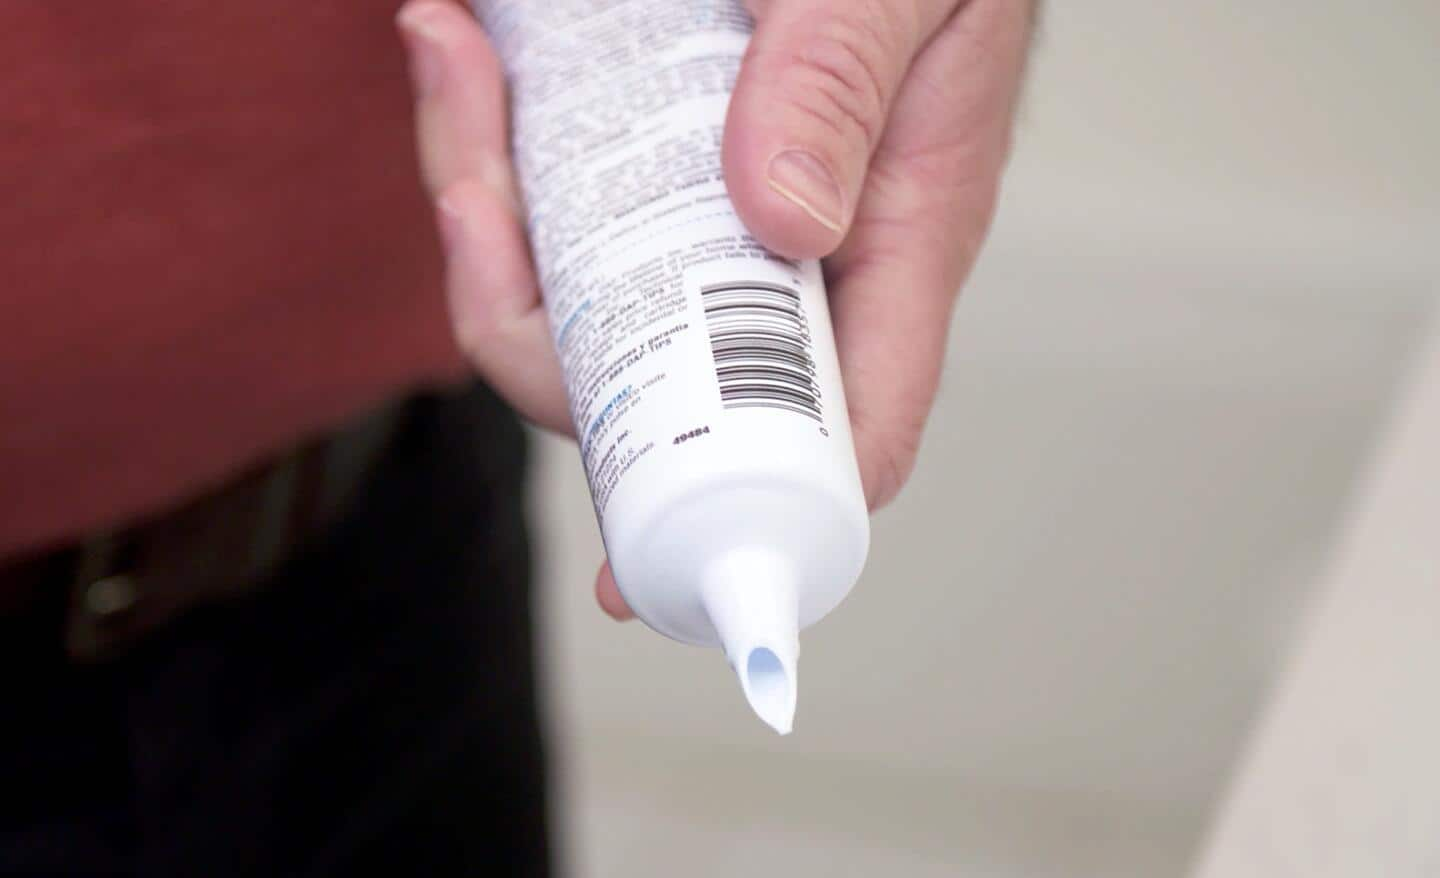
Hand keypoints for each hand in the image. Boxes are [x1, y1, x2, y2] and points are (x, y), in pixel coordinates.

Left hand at [396, 0, 1036, 619]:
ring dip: (489, 208)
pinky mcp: (668, 175)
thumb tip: (779, 224)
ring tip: (452, 62)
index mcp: (893, 243)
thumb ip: (843, 89)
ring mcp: (724, 225)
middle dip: (532, 318)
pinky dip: (500, 152)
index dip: (743, 519)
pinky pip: (567, 215)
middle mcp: (803, 263)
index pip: (842, 434)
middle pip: (656, 383)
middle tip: (473, 189)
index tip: (636, 577)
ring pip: (585, 300)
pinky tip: (470, 53)